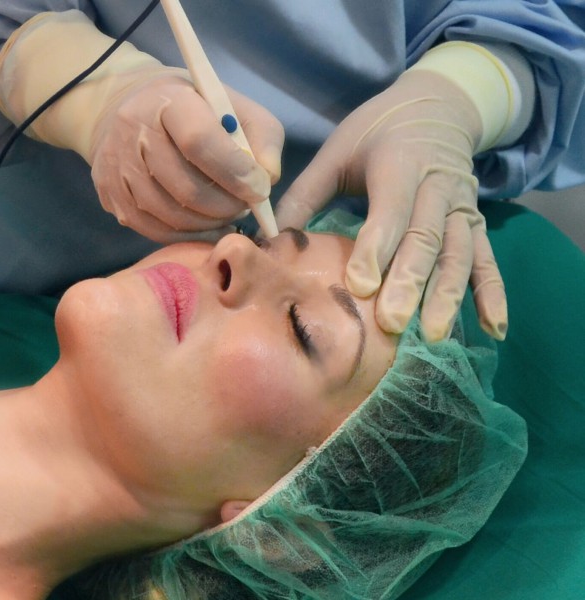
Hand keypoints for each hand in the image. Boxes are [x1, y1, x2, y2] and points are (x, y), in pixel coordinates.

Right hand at [85, 72, 282, 242]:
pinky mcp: (108, 194)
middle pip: (186, 187)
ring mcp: (117, 167)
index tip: (259, 189)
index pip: (200, 141)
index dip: (235, 171)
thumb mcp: (231, 105)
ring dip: (208, 223)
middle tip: (244, 206)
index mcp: (167, 101)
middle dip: (226, 205)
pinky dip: (186, 235)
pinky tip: (204, 226)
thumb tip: (268, 179)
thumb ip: (261, 137)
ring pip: (170, 215)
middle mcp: (133, 133)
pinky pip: (153, 229)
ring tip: (226, 213)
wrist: (124, 107)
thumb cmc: (190, 107)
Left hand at [275, 70, 507, 341]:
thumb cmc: (376, 131)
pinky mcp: (476, 222)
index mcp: (399, 163)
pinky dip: (492, 294)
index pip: (390, 210)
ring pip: (458, 253)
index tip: (359, 285)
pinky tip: (493, 329)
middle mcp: (438, 186)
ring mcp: (462, 206)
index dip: (376, 248)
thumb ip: (305, 194)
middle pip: (426, 238)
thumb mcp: (337, 150)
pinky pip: (487, 259)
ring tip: (432, 334)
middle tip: (390, 323)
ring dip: (448, 295)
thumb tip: (269, 240)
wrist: (439, 104)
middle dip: (409, 282)